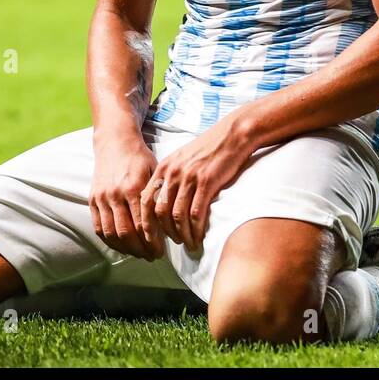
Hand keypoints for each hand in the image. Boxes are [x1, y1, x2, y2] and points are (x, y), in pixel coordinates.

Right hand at [89, 133, 162, 259]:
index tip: (161, 251)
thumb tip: (170, 223)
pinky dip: (110, 241)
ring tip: (139, 254)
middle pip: (127, 233)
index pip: (143, 225)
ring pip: (112, 233)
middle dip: (141, 250)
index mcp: (134, 187)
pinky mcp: (92, 200)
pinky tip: (122, 246)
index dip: (152, 242)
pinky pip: (99, 227)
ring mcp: (102, 198)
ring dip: (126, 249)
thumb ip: (159, 196)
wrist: (114, 142)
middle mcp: (115, 194)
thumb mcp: (155, 172)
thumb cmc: (139, 158)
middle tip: (152, 256)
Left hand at [140, 119, 252, 252]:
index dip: (147, 222)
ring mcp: (189, 178)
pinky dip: (196, 230)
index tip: (152, 236)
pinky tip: (199, 237)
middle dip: (164, 233)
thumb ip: (170, 176)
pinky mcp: (207, 183)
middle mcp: (172, 173)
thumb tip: (163, 201)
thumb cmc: (209, 149)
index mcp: (163, 167)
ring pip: (178, 216)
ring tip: (188, 244)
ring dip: (182, 234)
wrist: (232, 135)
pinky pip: (196, 213)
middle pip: (159, 211)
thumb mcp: (182, 159)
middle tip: (172, 243)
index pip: (146, 200)